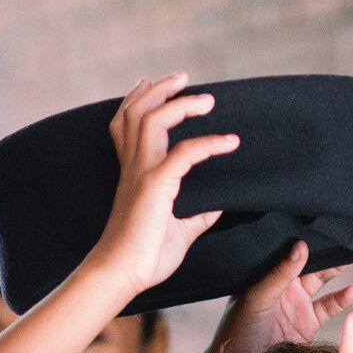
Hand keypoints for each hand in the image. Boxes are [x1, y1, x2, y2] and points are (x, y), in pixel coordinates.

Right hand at [80, 73, 241, 297]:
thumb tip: (219, 205)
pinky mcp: (154, 186)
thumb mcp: (179, 230)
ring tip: (207, 100)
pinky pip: (184, 153)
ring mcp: (141, 174)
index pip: (126, 125)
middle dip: (160, 90)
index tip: (150, 83)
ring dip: (180, 103)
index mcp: (133, 174)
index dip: (137, 100)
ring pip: (151, 120)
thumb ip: (197, 214)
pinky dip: (208, 143)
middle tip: (183, 77)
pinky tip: (230, 142)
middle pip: (137, 112)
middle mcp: (133, 168)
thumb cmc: (144, 258)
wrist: (122, 276)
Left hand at [194, 240, 352, 352]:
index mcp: (267, 275)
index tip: (322, 225)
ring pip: (322, 281)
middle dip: (325, 250)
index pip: (289, 251)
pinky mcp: (309, 323)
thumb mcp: (258, 297)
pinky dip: (343, 299)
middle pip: (309, 262)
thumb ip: (280, 273)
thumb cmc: (238, 331)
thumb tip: (302, 246)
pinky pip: (330, 307)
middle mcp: (283, 286)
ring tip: (350, 259)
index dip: (305, 238)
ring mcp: (297, 304)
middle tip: (342, 237)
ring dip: (336, 271)